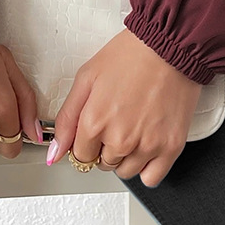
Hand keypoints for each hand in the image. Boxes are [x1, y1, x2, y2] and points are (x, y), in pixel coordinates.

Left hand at [47, 28, 202, 187]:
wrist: (168, 46)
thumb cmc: (130, 55)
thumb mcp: (87, 77)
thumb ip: (67, 117)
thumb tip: (54, 151)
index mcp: (95, 122)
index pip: (80, 156)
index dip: (84, 142)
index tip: (93, 129)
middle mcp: (120, 139)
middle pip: (102, 164)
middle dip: (104, 146)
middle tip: (115, 119)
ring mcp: (147, 146)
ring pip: (125, 171)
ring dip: (124, 156)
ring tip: (132, 126)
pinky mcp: (170, 147)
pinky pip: (151, 178)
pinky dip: (146, 166)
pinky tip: (145, 144)